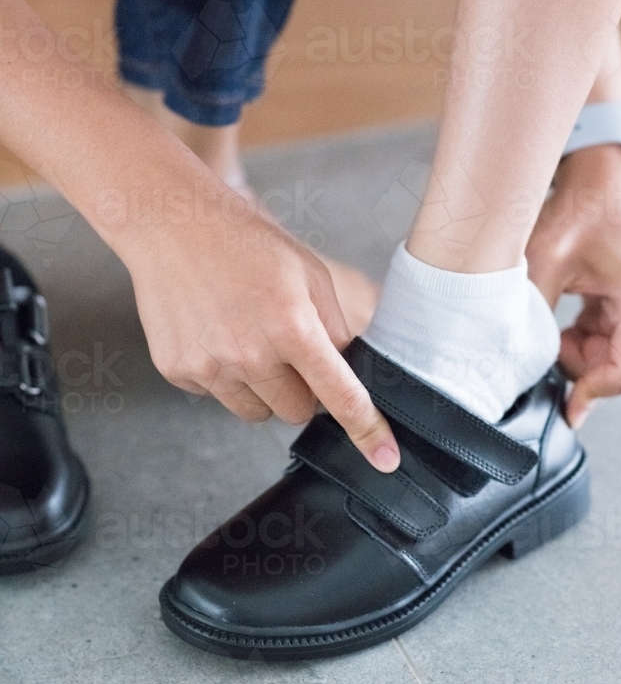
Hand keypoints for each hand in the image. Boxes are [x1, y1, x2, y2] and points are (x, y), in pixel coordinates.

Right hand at [112, 163, 399, 470]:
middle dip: (303, 390)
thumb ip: (334, 325)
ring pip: (257, 412)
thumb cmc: (245, 242)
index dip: (367, 430)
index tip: (385, 458)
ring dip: (263, 389)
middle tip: (288, 349)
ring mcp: (209, 366)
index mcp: (292, 326)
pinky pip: (218, 396)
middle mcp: (249, 354)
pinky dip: (225, 376)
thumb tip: (348, 371)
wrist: (173, 225)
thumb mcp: (309, 272)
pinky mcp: (178, 371)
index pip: (339, 396)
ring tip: (248, 336)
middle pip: (297, 412)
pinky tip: (216, 332)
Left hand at [527, 145, 620, 427]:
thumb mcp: (545, 261)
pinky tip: (558, 317)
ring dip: (571, 350)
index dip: (593, 392)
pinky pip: (601, 342)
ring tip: (550, 312)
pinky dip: (575, 338)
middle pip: (613, 370)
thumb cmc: (583, 208)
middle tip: (542, 338)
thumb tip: (515, 356)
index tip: (565, 403)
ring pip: (604, 359)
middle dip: (574, 364)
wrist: (597, 181)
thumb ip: (534, 312)